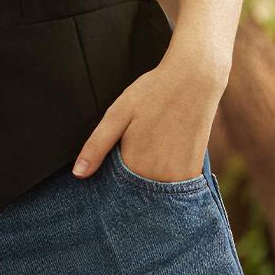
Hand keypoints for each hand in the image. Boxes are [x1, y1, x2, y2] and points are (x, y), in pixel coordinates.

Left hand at [71, 59, 219, 184]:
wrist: (196, 80)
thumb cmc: (154, 93)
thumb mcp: (117, 114)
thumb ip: (97, 146)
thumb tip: (78, 173)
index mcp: (134, 165)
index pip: (114, 191)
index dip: (108, 186)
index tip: (111, 171)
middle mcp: (157, 177)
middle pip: (135, 195)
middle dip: (128, 188)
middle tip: (135, 152)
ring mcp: (178, 178)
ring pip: (154, 194)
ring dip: (147, 185)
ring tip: (149, 153)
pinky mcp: (193, 172)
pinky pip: (174, 188)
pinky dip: (165, 181)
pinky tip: (162, 159)